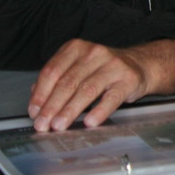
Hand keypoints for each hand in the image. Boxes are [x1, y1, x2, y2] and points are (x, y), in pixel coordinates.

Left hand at [28, 38, 174, 130]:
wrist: (139, 65)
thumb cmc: (103, 69)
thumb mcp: (78, 67)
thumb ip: (57, 80)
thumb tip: (37, 101)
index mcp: (77, 48)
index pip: (52, 71)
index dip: (41, 94)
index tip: (34, 112)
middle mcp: (95, 53)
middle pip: (68, 82)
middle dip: (52, 106)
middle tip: (43, 124)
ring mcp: (113, 65)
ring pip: (87, 90)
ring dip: (70, 111)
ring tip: (59, 125)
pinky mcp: (128, 79)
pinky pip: (112, 97)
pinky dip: (99, 111)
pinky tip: (89, 122)